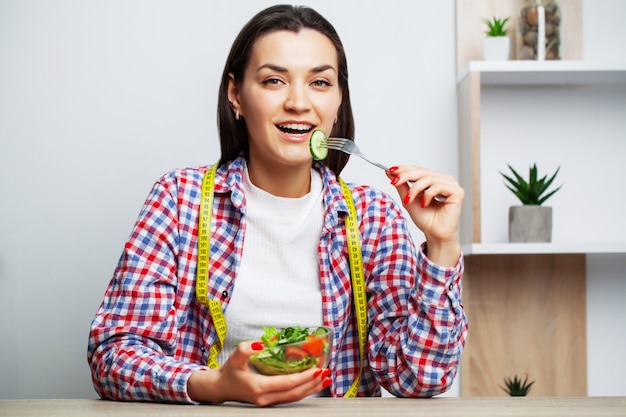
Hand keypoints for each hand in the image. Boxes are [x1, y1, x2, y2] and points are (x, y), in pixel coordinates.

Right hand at [187, 341, 330, 405]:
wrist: (220, 387)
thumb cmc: (228, 371)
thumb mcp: (234, 357)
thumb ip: (246, 349)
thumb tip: (261, 343)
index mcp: (259, 388)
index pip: (287, 384)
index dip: (304, 377)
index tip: (318, 369)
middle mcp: (266, 398)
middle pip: (295, 393)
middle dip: (313, 384)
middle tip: (327, 372)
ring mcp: (268, 402)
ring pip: (295, 398)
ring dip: (312, 389)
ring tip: (325, 379)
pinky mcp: (270, 400)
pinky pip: (291, 397)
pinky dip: (304, 390)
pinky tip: (312, 384)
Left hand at [387, 165, 463, 266]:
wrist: (434, 234)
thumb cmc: (425, 219)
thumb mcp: (408, 200)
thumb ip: (402, 186)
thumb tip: (390, 172)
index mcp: (434, 180)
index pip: (418, 170)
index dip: (404, 169)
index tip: (390, 170)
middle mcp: (444, 180)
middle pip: (423, 171)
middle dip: (406, 176)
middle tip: (394, 181)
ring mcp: (451, 185)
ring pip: (429, 178)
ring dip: (415, 189)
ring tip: (409, 200)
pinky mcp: (457, 192)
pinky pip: (438, 186)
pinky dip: (428, 195)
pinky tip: (424, 204)